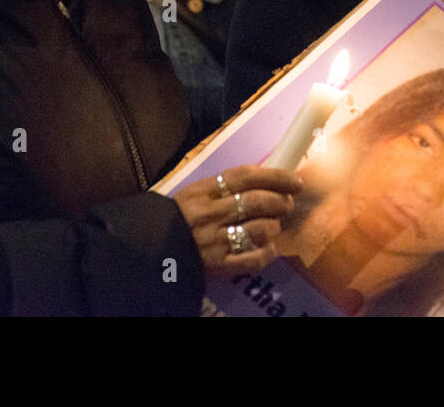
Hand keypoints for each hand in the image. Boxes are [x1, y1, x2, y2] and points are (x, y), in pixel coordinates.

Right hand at [173, 166, 302, 280]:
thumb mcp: (194, 195)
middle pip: (257, 201)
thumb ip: (224, 188)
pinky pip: (254, 259)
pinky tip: (269, 248)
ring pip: (260, 229)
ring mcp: (215, 241)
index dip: (276, 176)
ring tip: (274, 226)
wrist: (148, 251)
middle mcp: (210, 214)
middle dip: (280, 201)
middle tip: (287, 204)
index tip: (294, 181)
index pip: (246, 176)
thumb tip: (264, 180)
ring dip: (274, 226)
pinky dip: (268, 252)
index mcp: (203, 191)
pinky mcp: (218, 267)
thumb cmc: (176, 219)